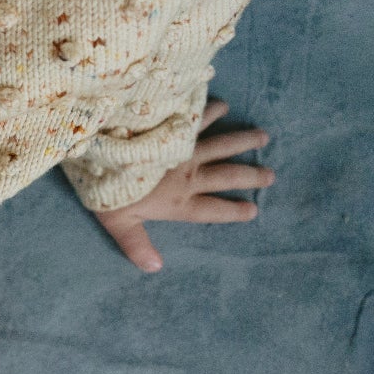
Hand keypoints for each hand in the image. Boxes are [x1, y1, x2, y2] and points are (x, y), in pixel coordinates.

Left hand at [95, 101, 274, 271]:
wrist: (101, 151)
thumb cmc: (105, 190)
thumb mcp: (118, 223)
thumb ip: (137, 245)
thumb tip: (154, 268)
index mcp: (178, 201)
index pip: (213, 210)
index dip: (234, 211)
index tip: (253, 210)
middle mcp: (189, 175)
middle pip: (227, 175)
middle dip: (251, 176)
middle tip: (271, 175)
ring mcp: (185, 149)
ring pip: (222, 144)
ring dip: (244, 141)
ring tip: (263, 137)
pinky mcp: (175, 128)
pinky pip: (198, 118)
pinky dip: (212, 110)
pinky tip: (223, 106)